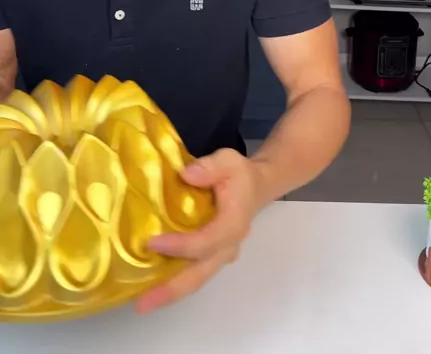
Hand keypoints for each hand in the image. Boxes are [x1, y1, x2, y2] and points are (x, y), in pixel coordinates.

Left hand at [136, 148, 261, 313]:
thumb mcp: (229, 160)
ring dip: (169, 292)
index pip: (206, 242)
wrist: (255, 188)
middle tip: (142, 304)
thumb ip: (210, 167)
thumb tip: (186, 175)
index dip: (180, 246)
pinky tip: (149, 286)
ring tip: (141, 303)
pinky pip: (192, 273)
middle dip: (170, 290)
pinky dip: (172, 282)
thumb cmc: (239, 175)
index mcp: (233, 223)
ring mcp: (219, 256)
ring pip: (195, 280)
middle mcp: (227, 246)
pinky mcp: (210, 257)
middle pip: (199, 275)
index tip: (151, 242)